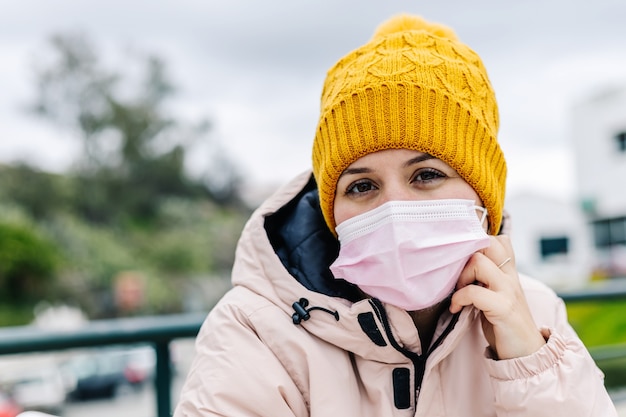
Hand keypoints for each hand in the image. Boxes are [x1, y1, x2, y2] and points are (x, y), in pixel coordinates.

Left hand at [449, 235, 545, 359]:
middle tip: (460, 278)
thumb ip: (485, 279)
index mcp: (509, 272)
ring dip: (460, 277)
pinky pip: (474, 291)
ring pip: (478, 261)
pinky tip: (456, 309)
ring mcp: (508, 290)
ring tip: (458, 294)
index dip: (478, 244)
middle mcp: (510, 276)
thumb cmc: (504, 324)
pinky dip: (458, 298)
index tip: (464, 264)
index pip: (499, 240)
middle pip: (488, 243)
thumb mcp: (496, 294)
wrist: (525, 352)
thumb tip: (458, 267)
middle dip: (467, 255)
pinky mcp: (503, 307)